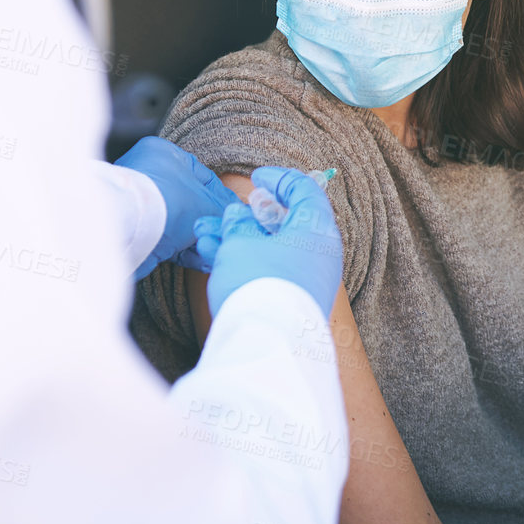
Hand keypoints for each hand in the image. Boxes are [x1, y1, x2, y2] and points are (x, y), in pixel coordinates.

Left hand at [115, 137, 237, 278]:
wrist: (130, 230)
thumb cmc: (169, 202)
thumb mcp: (208, 204)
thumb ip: (223, 209)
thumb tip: (235, 216)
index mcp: (164, 154)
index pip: (203, 175)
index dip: (223, 197)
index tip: (235, 213)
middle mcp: (148, 175)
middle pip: (190, 203)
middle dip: (208, 224)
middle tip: (223, 236)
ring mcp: (141, 205)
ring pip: (179, 224)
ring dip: (197, 240)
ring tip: (213, 252)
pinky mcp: (136, 231)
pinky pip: (167, 240)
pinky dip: (184, 251)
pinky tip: (200, 260)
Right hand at [199, 167, 342, 317]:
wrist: (266, 345)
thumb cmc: (257, 283)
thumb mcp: (240, 242)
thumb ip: (238, 223)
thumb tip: (238, 217)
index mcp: (317, 229)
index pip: (305, 191)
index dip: (279, 179)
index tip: (256, 178)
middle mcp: (319, 253)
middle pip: (283, 223)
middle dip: (245, 218)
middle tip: (222, 217)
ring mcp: (307, 279)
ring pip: (270, 248)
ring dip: (236, 240)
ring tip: (205, 236)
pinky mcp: (292, 300)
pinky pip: (269, 270)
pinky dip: (244, 261)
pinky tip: (214, 257)